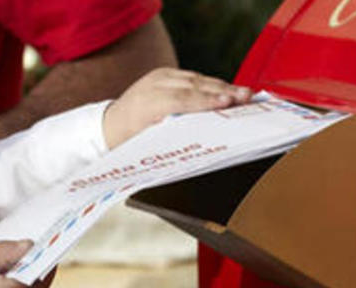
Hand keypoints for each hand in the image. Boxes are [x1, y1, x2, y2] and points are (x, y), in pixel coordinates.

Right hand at [0, 241, 53, 287]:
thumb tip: (28, 245)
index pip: (40, 269)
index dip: (46, 252)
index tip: (50, 235)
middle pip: (42, 279)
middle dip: (44, 259)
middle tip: (42, 239)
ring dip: (35, 270)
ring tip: (28, 251)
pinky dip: (26, 282)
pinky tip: (17, 269)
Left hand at [102, 68, 251, 147]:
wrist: (110, 124)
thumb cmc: (130, 141)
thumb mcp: (150, 145)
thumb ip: (175, 138)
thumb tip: (205, 139)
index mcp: (146, 104)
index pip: (181, 99)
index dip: (206, 101)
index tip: (227, 102)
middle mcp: (152, 85)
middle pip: (194, 86)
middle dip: (222, 91)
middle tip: (245, 97)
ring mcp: (159, 76)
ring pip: (196, 79)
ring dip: (222, 87)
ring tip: (244, 95)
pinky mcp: (165, 73)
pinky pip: (193, 78)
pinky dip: (212, 85)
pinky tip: (229, 91)